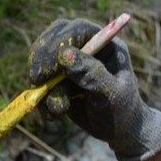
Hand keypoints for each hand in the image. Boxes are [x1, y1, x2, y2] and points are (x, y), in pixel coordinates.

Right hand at [28, 18, 160, 160]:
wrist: (120, 131)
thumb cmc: (122, 110)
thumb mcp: (110, 94)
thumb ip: (90, 74)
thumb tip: (64, 54)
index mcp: (105, 43)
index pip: (77, 29)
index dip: (59, 42)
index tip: (50, 67)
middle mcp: (86, 47)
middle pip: (54, 38)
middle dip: (42, 59)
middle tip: (38, 81)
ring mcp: (70, 63)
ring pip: (42, 62)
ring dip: (44, 88)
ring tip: (59, 111)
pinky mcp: (59, 79)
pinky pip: (40, 84)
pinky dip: (42, 100)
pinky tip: (54, 115)